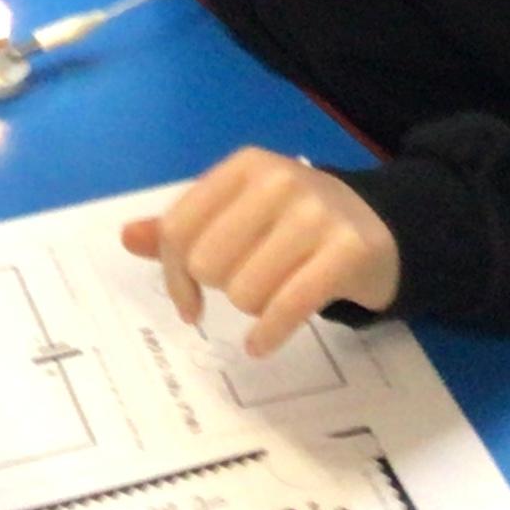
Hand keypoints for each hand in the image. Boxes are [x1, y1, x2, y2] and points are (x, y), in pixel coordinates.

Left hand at [123, 150, 400, 357]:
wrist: (382, 227)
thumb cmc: (296, 223)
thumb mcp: (240, 213)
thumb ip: (185, 227)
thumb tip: (128, 237)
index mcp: (247, 165)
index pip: (180, 227)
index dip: (174, 275)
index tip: (189, 300)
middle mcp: (281, 179)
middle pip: (208, 263)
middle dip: (220, 288)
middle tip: (244, 286)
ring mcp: (317, 213)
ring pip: (245, 291)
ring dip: (252, 308)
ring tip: (273, 294)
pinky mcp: (348, 250)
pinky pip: (288, 306)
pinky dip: (269, 334)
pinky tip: (262, 343)